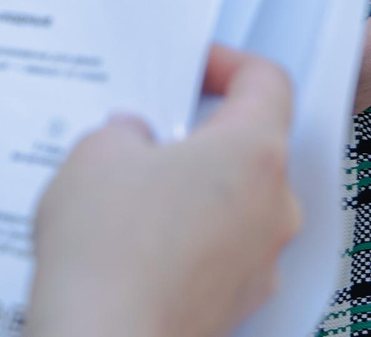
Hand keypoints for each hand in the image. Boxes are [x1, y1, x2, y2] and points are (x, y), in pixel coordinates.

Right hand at [30, 45, 302, 336]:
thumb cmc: (110, 255)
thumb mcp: (96, 153)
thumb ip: (124, 131)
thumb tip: (132, 141)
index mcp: (255, 154)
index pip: (267, 82)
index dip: (227, 64)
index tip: (192, 68)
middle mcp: (274, 209)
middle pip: (251, 148)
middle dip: (198, 137)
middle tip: (144, 136)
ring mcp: (260, 264)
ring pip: (235, 205)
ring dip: (191, 193)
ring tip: (126, 197)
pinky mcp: (236, 305)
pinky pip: (219, 253)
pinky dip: (186, 242)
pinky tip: (132, 246)